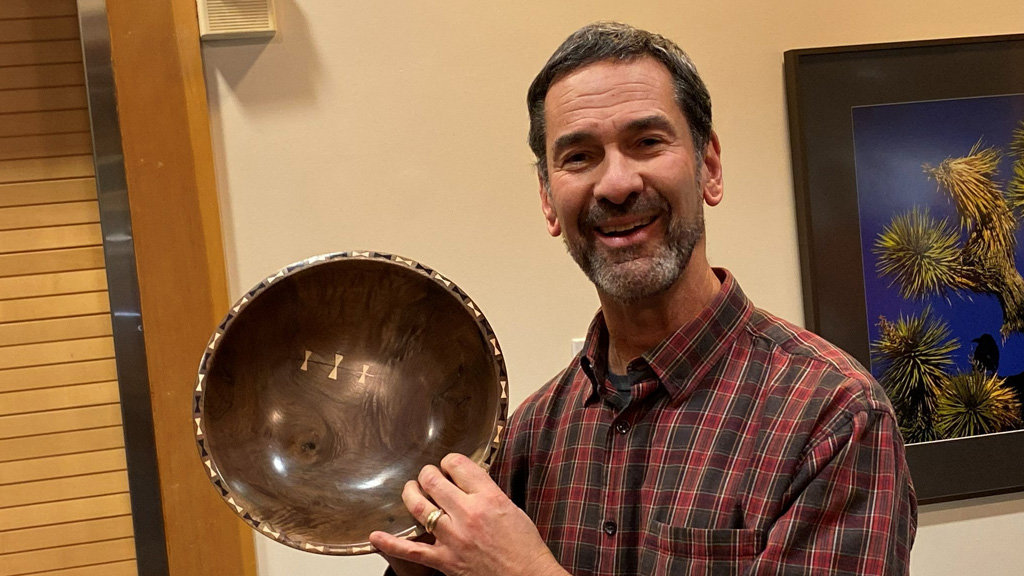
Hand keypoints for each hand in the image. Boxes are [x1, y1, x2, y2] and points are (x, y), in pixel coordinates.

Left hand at [369, 453, 568, 575]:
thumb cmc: (523, 547)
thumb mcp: (511, 507)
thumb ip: (486, 491)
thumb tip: (465, 480)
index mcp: (488, 497)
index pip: (459, 464)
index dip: (450, 461)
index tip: (449, 466)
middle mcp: (468, 514)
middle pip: (434, 480)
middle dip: (428, 474)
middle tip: (429, 476)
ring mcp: (454, 538)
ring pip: (419, 506)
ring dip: (411, 493)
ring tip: (411, 489)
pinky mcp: (445, 560)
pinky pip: (411, 550)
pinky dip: (390, 543)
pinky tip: (376, 535)